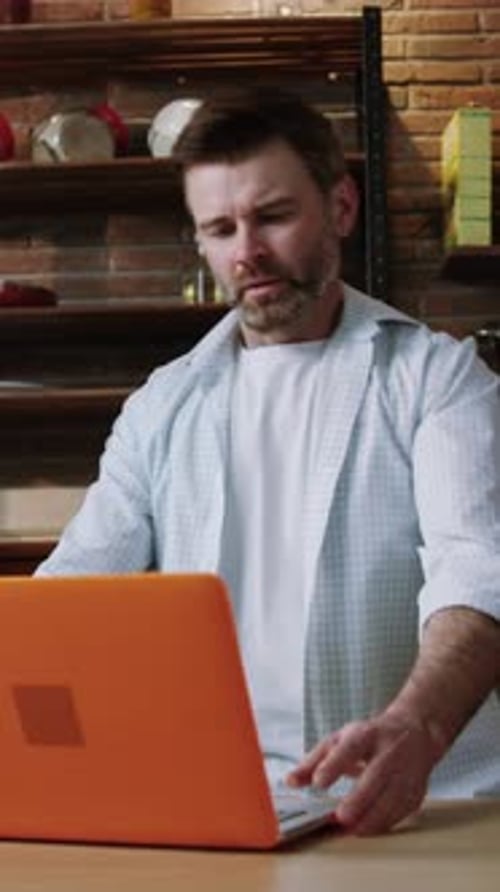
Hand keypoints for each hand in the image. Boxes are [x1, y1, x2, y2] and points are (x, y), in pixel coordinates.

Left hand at [286, 711, 439, 834]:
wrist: (416, 732)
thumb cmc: (371, 737)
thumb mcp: (340, 739)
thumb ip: (314, 760)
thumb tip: (289, 782)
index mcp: (368, 734)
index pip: (351, 747)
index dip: (335, 764)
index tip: (319, 781)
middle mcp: (390, 751)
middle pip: (376, 775)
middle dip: (359, 799)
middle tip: (340, 817)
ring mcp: (407, 771)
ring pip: (392, 798)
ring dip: (371, 818)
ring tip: (349, 829)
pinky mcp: (417, 790)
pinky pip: (401, 812)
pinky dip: (383, 823)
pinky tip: (365, 829)